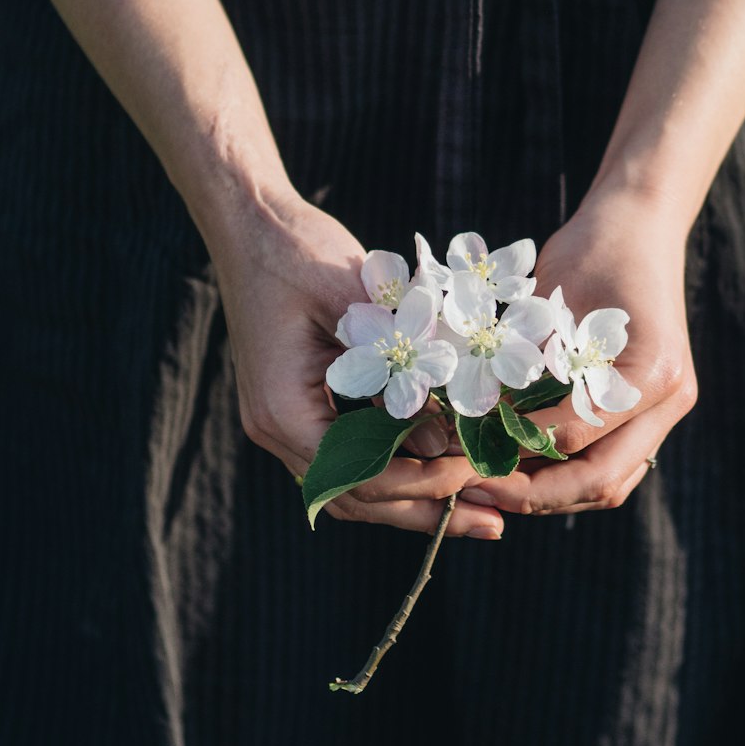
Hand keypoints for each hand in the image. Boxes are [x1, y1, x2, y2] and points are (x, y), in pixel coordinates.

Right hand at [209, 193, 503, 537]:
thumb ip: (397, 369)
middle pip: (357, 496)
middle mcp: (276, 428)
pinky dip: (396, 461)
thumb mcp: (354, 299)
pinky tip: (440, 459)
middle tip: (493, 523)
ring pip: (354, 483)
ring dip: (414, 495)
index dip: (422, 484)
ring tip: (477, 506)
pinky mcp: (299, 404)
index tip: (477, 476)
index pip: (359, 476)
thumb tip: (445, 440)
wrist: (251, 223)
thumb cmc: (298, 249)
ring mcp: (284, 420)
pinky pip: (350, 453)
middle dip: (426, 512)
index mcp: (282, 408)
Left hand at [459, 184, 697, 514]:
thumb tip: (475, 418)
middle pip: (603, 480)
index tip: (467, 450)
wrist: (637, 222)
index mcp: (653, 372)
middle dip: (534, 493)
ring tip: (488, 486)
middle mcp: (669, 400)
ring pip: (609, 481)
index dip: (519, 448)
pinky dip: (565, 470)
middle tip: (472, 488)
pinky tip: (519, 466)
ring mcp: (665, 409)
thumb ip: (531, 361)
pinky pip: (610, 458)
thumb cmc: (594, 247)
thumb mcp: (555, 300)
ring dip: (549, 493)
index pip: (579, 433)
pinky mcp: (647, 407)